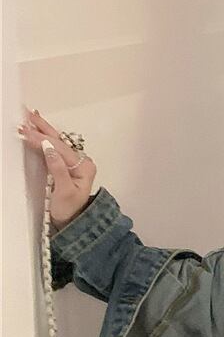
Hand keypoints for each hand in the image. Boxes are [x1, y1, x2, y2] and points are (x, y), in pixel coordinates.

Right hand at [16, 108, 96, 228]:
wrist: (71, 222)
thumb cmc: (69, 209)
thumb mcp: (64, 191)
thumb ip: (58, 169)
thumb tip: (49, 148)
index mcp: (84, 167)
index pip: (61, 149)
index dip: (43, 140)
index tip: (26, 132)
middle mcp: (81, 162)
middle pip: (60, 141)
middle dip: (42, 129)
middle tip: (27, 115)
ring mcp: (73, 163)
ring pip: (56, 143)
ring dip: (42, 131)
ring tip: (29, 117)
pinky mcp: (64, 166)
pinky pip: (53, 149)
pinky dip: (43, 139)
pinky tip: (36, 131)